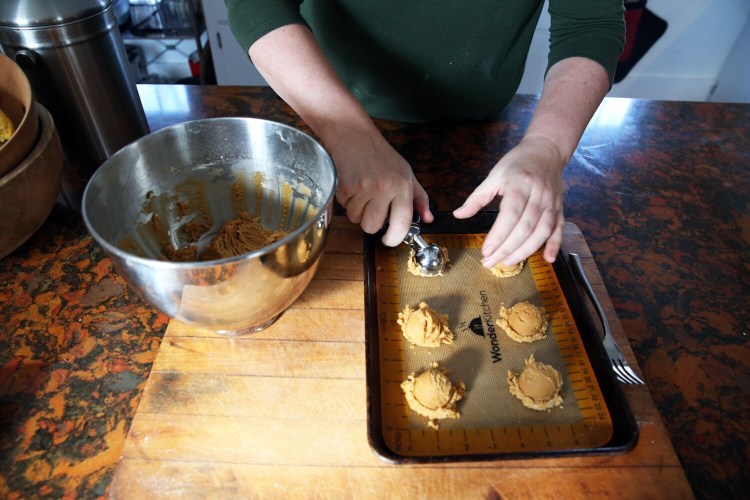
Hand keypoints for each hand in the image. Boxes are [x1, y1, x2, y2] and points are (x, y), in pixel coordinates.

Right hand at [330, 131, 432, 245]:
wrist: (354, 136)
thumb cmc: (381, 156)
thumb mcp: (406, 173)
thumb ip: (419, 198)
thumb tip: (428, 219)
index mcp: (402, 186)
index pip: (402, 223)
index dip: (395, 238)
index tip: (390, 241)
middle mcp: (384, 189)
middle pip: (372, 227)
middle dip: (370, 223)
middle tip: (371, 208)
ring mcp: (363, 188)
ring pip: (356, 219)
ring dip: (357, 211)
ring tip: (361, 193)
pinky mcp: (345, 187)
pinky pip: (345, 208)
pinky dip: (347, 201)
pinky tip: (352, 187)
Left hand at [453, 135, 565, 265]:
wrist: (546, 151)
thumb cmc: (517, 163)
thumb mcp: (494, 175)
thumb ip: (476, 198)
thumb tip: (458, 215)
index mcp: (519, 185)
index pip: (509, 215)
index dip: (498, 235)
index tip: (486, 250)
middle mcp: (538, 195)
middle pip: (524, 227)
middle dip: (507, 249)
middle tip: (491, 262)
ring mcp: (551, 203)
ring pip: (541, 232)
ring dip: (525, 251)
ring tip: (508, 263)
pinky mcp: (560, 208)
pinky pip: (559, 229)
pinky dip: (555, 245)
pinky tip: (547, 259)